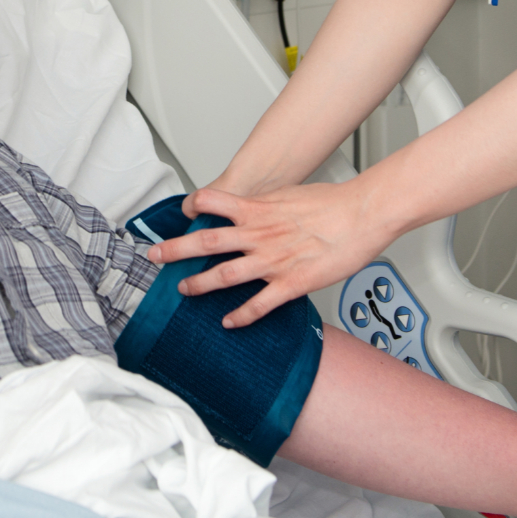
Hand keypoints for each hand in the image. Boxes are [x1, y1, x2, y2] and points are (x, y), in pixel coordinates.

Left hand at [144, 178, 396, 326]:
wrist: (362, 214)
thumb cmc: (332, 203)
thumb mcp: (288, 195)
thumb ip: (265, 205)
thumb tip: (251, 207)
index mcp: (258, 209)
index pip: (212, 202)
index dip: (192, 206)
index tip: (181, 213)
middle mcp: (259, 234)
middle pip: (206, 241)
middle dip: (176, 250)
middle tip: (155, 256)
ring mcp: (273, 260)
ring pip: (224, 275)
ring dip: (199, 284)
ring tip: (183, 290)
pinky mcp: (291, 282)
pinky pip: (259, 304)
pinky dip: (241, 316)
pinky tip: (229, 323)